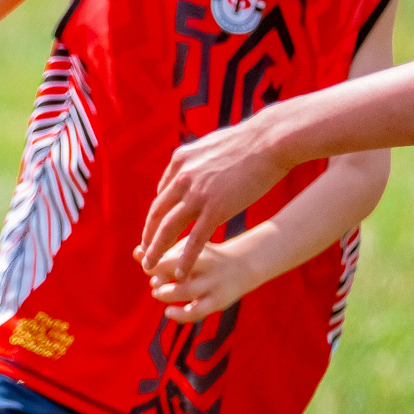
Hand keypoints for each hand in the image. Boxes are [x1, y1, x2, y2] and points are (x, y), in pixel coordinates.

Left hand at [139, 120, 287, 279]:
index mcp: (179, 161)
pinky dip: (185, 258)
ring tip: (150, 266)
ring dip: (157, 250)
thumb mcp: (210, 145)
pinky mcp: (216, 208)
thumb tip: (191, 167)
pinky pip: (195, 239)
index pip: (163, 193)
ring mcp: (197, 193)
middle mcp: (182, 177)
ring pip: (168, 228)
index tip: (157, 229)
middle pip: (158, 213)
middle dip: (149, 236)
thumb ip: (197, 160)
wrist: (269, 140)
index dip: (159, 214)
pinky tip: (179, 273)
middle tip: (144, 253)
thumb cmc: (248, 142)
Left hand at [147, 237, 257, 322]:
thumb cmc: (205, 256)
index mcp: (198, 250)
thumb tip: (136, 253)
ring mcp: (212, 285)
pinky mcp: (216, 302)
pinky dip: (180, 315)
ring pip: (186, 292)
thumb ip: (162, 253)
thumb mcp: (186, 249)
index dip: (155, 263)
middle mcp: (206, 267)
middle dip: (160, 279)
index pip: (172, 256)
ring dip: (166, 294)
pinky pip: (197, 312)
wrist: (242, 266)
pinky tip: (169, 312)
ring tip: (158, 293)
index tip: (146, 266)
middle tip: (153, 282)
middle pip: (179, 272)